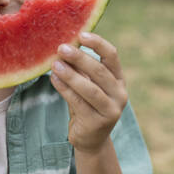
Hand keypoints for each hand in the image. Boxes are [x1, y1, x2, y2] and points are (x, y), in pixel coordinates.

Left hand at [50, 32, 127, 154]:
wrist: (90, 139)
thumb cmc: (86, 105)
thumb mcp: (87, 84)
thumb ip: (81, 69)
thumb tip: (64, 45)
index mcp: (119, 80)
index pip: (112, 56)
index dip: (97, 43)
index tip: (81, 34)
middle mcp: (120, 94)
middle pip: (100, 71)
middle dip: (80, 58)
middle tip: (62, 48)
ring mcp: (111, 110)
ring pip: (89, 89)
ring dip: (70, 75)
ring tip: (54, 64)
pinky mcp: (97, 123)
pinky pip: (78, 102)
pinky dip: (64, 89)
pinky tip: (53, 79)